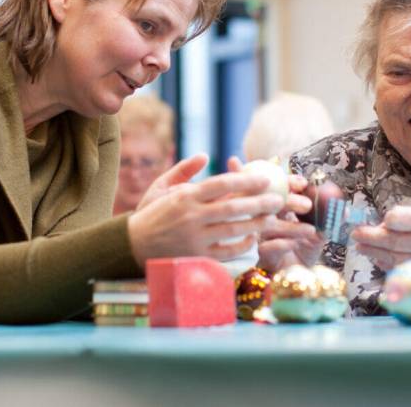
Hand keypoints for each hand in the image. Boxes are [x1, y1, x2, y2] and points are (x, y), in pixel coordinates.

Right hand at [127, 156, 306, 266]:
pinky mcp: (197, 256)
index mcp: (185, 196)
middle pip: (232, 208)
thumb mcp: (161, 186)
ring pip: (233, 230)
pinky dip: (242, 245)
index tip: (265, 179)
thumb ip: (184, 169)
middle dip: (258, 203)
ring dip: (256, 224)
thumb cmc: (150, 213)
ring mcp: (195, 238)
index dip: (246, 181)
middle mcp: (191, 216)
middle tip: (278, 200)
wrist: (132, 245)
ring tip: (272, 218)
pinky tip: (253, 238)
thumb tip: (205, 155)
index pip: (221, 185)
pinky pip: (226, 251)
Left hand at [350, 206, 410, 288]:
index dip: (388, 220)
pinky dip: (387, 265)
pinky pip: (401, 271)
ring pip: (393, 257)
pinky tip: (378, 259)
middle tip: (356, 235)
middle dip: (370, 237)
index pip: (401, 218)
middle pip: (392, 240)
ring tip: (361, 247)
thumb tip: (386, 223)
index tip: (383, 221)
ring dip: (374, 252)